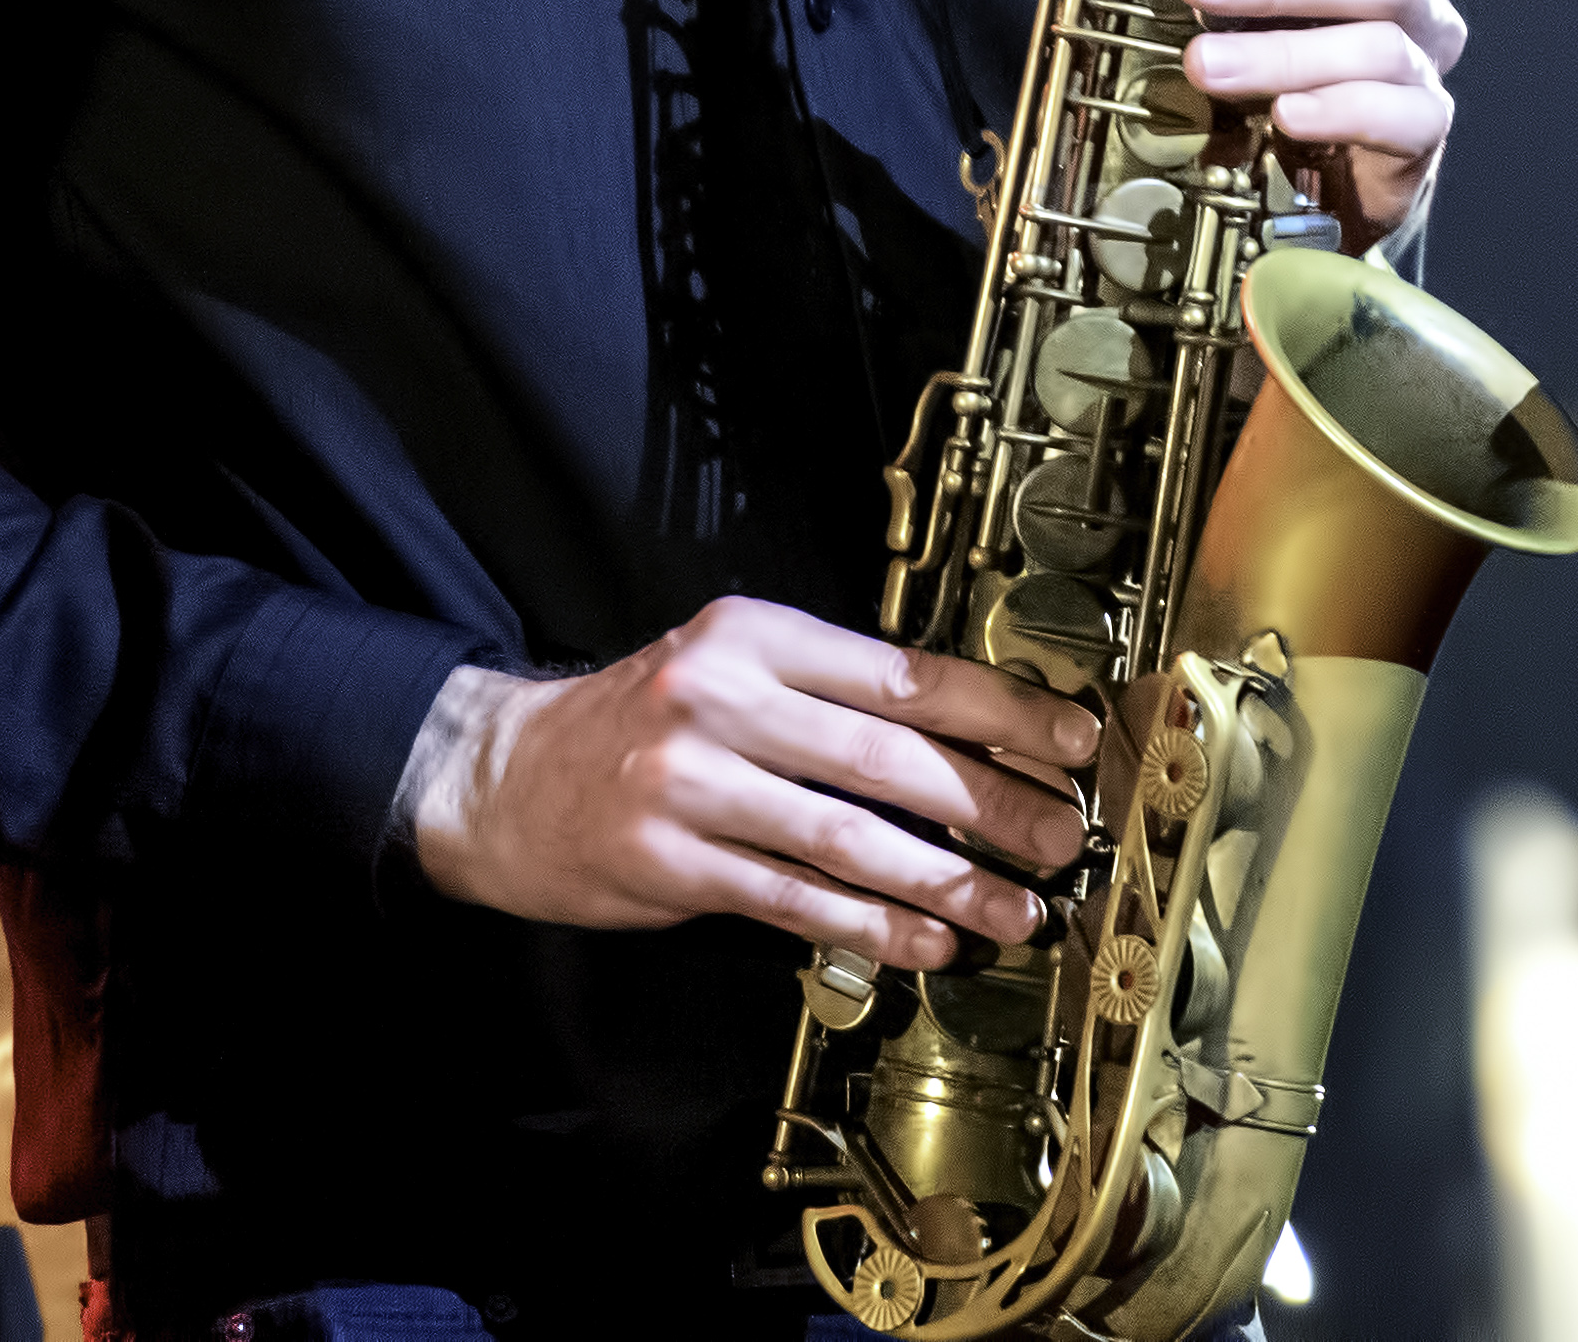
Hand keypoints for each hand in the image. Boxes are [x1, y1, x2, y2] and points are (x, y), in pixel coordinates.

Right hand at [403, 596, 1097, 965]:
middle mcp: (727, 697)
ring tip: (1012, 908)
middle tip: (1061, 837)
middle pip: (892, 756)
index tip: (1072, 742)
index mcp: (760, 634)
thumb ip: (832, 693)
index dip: (1003, 711)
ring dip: (946, 880)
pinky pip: (792, 900)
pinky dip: (870, 927)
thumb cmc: (644, 721)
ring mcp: (695, 783)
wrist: (504, 774)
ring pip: (850, 837)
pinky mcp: (672, 863)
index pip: (908, 672)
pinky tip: (924, 943)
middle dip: (993, 802)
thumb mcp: (733, 666)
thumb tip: (969, 737)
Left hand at [1178, 0, 1461, 252]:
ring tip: (1208, 63)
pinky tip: (1284, 113)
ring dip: (1282, 52)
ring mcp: (1425, 72)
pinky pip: (1394, 118)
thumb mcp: (1265, 11)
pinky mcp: (1422, 135)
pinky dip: (1334, 110)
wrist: (1316, 177)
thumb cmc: (1289, 70)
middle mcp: (1422, 8)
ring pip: (1380, 47)